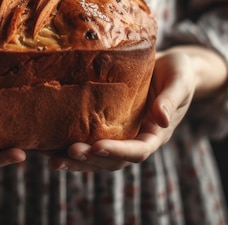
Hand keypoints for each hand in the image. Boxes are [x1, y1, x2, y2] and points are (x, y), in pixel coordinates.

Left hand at [47, 46, 226, 171]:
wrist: (170, 65)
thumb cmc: (179, 71)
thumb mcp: (180, 80)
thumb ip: (171, 99)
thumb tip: (161, 120)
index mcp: (156, 134)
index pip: (138, 151)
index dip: (117, 151)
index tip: (97, 147)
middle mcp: (136, 139)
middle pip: (113, 160)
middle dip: (90, 160)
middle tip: (68, 153)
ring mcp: (120, 134)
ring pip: (97, 157)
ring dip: (76, 161)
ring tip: (53, 160)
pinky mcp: (107, 124)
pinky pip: (88, 140)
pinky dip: (68, 146)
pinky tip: (48, 147)